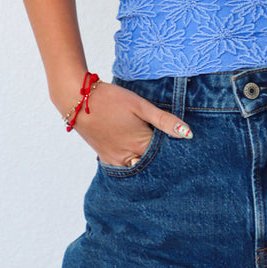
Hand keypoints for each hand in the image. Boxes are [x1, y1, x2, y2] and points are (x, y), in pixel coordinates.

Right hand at [67, 81, 192, 166]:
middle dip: (162, 163)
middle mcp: (128, 157)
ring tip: (157, 156)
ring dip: (147, 163)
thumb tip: (188, 134)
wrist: (78, 100)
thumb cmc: (111, 99)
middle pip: (151, 166)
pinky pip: (123, 167)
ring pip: (137, 168)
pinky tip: (137, 155)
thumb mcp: (140, 105)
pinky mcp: (105, 158)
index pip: (164, 157)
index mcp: (140, 144)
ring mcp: (115, 160)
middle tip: (175, 158)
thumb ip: (164, 120)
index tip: (185, 153)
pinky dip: (132, 163)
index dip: (175, 153)